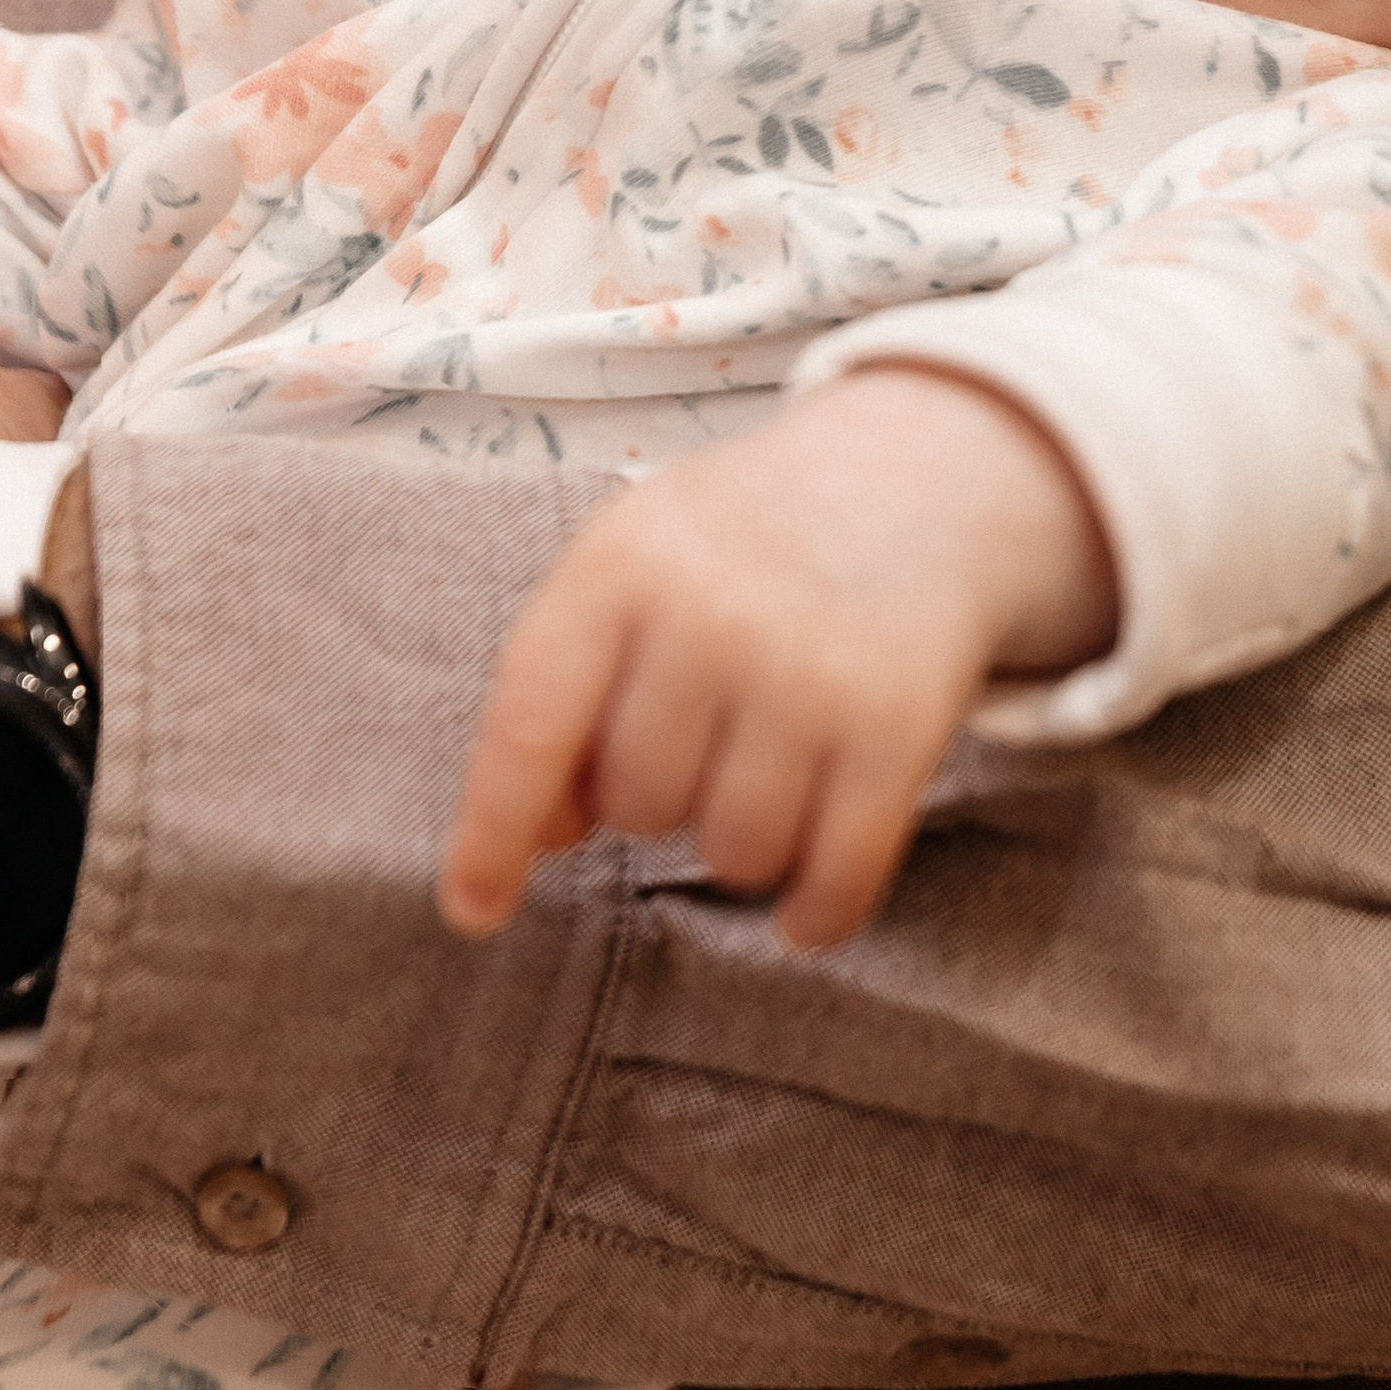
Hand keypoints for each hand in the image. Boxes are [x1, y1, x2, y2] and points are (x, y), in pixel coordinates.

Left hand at [441, 365, 1117, 948]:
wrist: (915, 477)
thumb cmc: (741, 546)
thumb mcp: (633, 566)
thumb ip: (566, 685)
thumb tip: (543, 837)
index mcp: (621, 564)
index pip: (531, 724)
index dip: (492, 831)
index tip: (475, 911)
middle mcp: (714, 614)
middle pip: (639, 804)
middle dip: (657, 800)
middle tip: (701, 740)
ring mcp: (813, 671)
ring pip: (734, 852)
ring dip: (738, 844)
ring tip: (761, 774)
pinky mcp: (902, 723)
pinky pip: (838, 871)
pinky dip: (816, 911)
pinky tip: (805, 911)